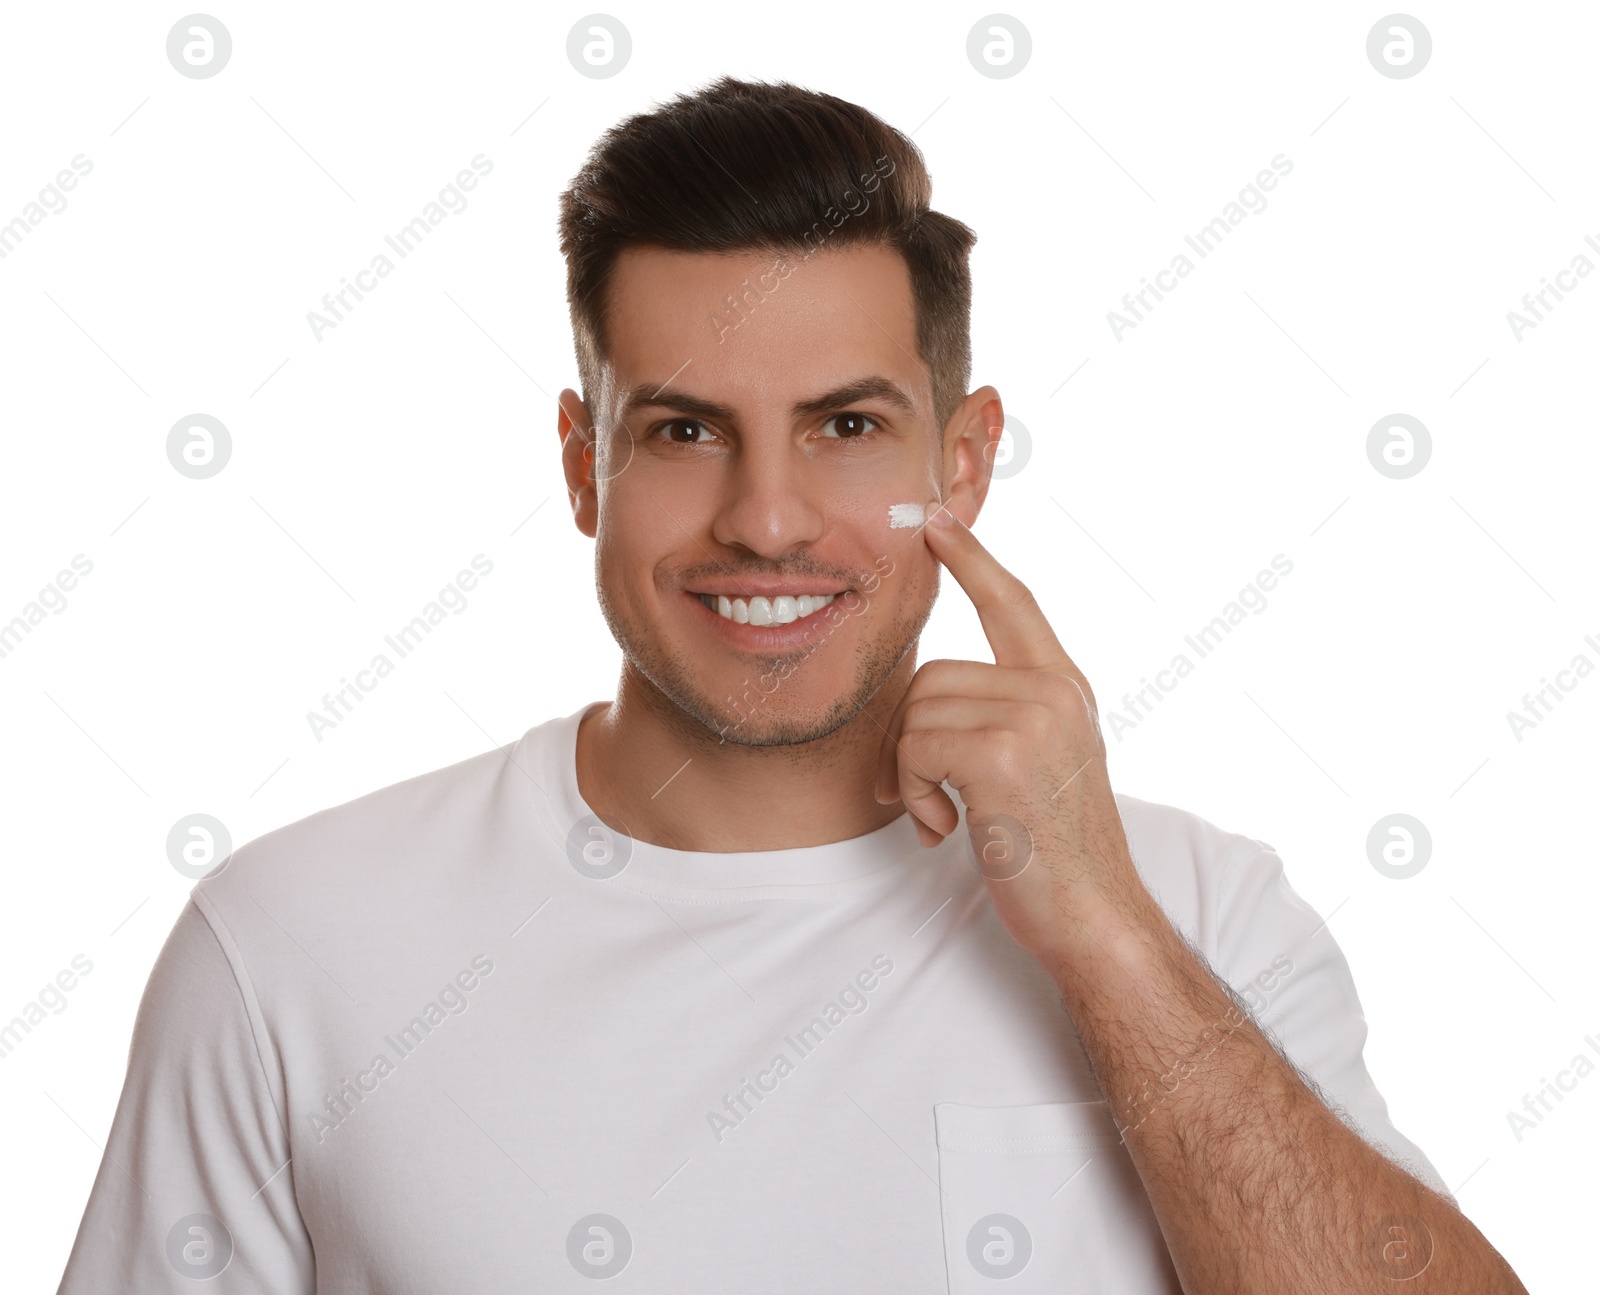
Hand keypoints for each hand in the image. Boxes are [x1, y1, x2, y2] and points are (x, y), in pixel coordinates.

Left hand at [872, 499, 1141, 961]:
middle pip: (932, 675)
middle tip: (924, 796)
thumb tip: (921, 700)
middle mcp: (1055, 690)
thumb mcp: (1040, 767)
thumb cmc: (1057, 855)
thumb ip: (1002, 718)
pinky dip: (912, 793)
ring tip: (945, 817)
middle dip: (909, 738)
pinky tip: (946, 829)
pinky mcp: (1003, 754)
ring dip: (910, 774)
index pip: (1014, 602)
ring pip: (916, 711)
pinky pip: (914, 746)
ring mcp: (1033, 717)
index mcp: (1065, 688)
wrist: (1095, 919)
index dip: (972, 559)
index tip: (936, 523)